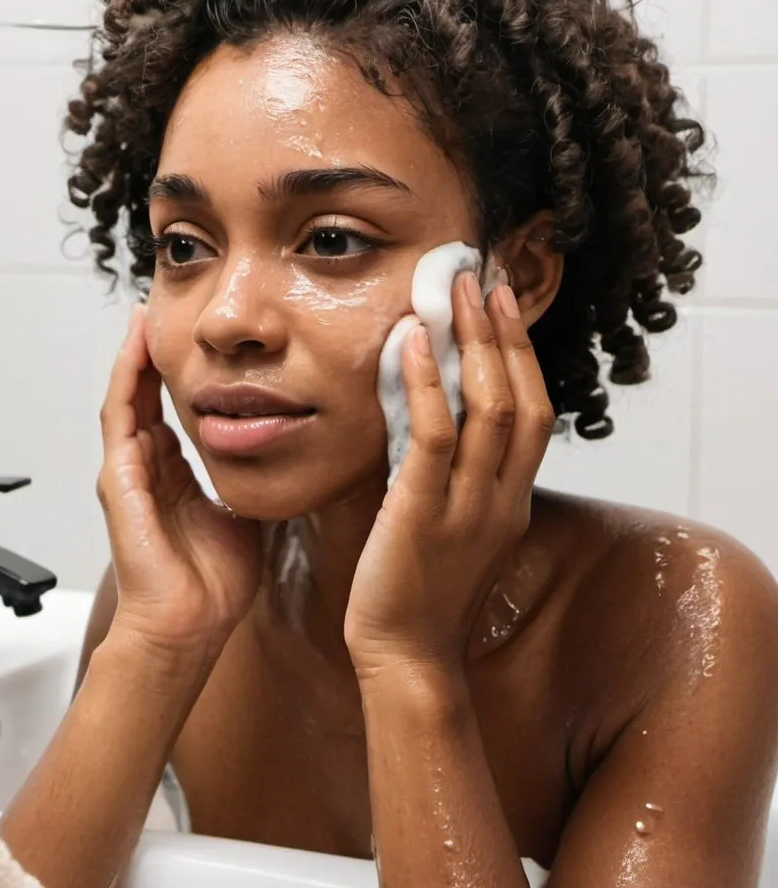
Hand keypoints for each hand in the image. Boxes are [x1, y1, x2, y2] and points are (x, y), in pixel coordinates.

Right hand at [98, 305, 262, 658]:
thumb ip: (254, 481)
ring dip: (136, 353)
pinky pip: (121, 417)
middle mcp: (146, 468)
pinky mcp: (119, 479)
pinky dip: (128, 378)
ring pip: (128, 396)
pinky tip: (138, 345)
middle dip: (154, 351)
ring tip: (147, 313)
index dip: (181, 372)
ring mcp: (127, 472)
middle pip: (145, 394)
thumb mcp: (244, 514)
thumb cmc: (213, 584)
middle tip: (167, 308)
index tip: (199, 339)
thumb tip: (290, 455)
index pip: (173, 409)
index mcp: (173, 476)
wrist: (187, 628)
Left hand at [345, 275, 555, 675]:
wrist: (404, 656)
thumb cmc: (420, 588)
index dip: (521, 355)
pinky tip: (411, 344)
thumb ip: (454, 473)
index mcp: (511, 500)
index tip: (501, 307)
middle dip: (504, 336)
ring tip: (455, 294)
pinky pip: (433, 438)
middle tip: (482, 281)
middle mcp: (501, 499)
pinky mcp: (421, 515)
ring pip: (488, 410)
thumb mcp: (453, 523)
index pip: (533, 414)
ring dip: (474, 345)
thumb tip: (430, 411)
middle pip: (521, 400)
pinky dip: (426, 384)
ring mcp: (468, 508)